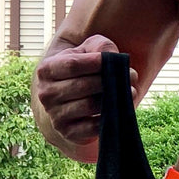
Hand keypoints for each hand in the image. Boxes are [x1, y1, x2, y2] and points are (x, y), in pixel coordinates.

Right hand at [33, 35, 135, 152]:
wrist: (69, 101)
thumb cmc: (80, 70)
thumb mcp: (85, 52)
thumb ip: (98, 45)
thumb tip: (111, 55)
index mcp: (46, 70)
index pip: (72, 65)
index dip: (96, 62)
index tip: (117, 60)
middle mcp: (46, 94)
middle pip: (82, 85)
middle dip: (111, 79)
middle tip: (132, 75)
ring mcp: (55, 115)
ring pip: (89, 105)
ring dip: (114, 98)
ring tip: (131, 91)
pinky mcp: (68, 132)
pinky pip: (93, 126)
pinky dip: (110, 117)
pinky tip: (121, 108)